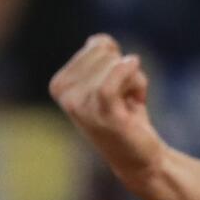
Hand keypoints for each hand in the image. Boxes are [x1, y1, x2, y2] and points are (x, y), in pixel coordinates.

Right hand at [49, 34, 167, 188]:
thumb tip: (99, 41)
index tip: (116, 87)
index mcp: (60, 83)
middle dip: (125, 71)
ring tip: (130, 105)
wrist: (138, 158)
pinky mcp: (103, 114)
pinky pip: (117, 76)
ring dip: (135, 81)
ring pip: (116, 65)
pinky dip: (133, 77)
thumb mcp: (107, 77)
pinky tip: (139, 96)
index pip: (98, 44)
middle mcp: (64, 94)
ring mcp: (81, 105)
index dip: (118, 61)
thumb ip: (100, 52)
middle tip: (125, 98)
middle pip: (107, 52)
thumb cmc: (124, 114)